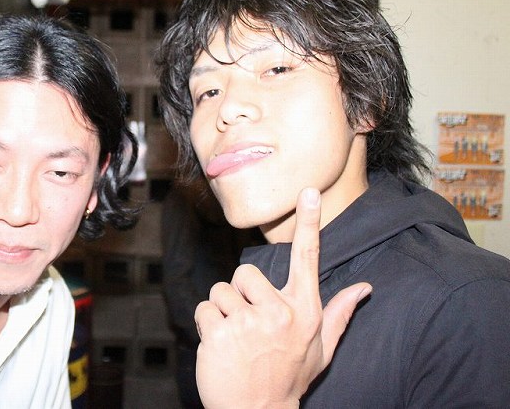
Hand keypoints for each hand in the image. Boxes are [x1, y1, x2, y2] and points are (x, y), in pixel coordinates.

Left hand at [193, 188, 371, 407]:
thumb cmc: (288, 377)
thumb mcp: (321, 349)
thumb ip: (338, 314)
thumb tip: (364, 287)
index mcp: (305, 311)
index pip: (308, 258)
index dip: (310, 223)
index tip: (309, 192)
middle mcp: (280, 313)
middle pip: (246, 272)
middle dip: (241, 294)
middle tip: (249, 325)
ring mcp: (250, 322)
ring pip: (221, 290)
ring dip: (223, 312)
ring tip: (235, 339)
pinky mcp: (221, 332)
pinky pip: (205, 308)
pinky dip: (207, 325)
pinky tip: (220, 348)